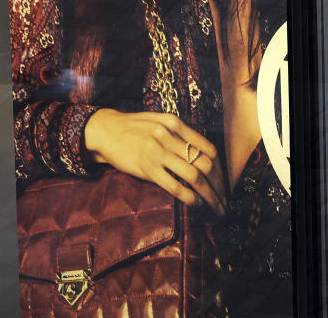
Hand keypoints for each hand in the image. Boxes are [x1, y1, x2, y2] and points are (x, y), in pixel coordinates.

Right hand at [84, 109, 226, 214]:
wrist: (104, 130)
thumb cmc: (133, 128)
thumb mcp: (158, 122)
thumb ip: (179, 134)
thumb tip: (202, 153)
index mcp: (174, 124)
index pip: (207, 148)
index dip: (219, 168)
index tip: (222, 182)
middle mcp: (168, 136)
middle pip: (205, 163)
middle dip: (218, 185)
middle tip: (223, 199)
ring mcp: (157, 152)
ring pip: (194, 176)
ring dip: (209, 195)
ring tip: (214, 206)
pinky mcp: (146, 168)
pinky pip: (174, 186)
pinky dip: (189, 197)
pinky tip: (195, 203)